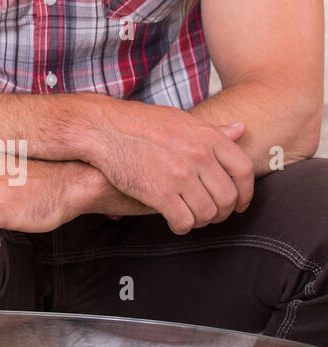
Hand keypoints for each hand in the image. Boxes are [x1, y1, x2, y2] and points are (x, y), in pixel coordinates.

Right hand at [82, 97, 254, 234]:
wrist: (101, 129)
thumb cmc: (137, 123)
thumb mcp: (179, 120)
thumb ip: (211, 130)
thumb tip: (241, 129)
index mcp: (206, 136)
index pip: (243, 170)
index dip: (245, 192)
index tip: (240, 203)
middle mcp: (198, 155)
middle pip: (227, 197)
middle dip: (222, 212)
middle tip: (211, 215)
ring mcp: (180, 175)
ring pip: (207, 213)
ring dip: (201, 221)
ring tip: (190, 218)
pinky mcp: (160, 193)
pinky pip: (184, 221)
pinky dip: (182, 227)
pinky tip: (174, 222)